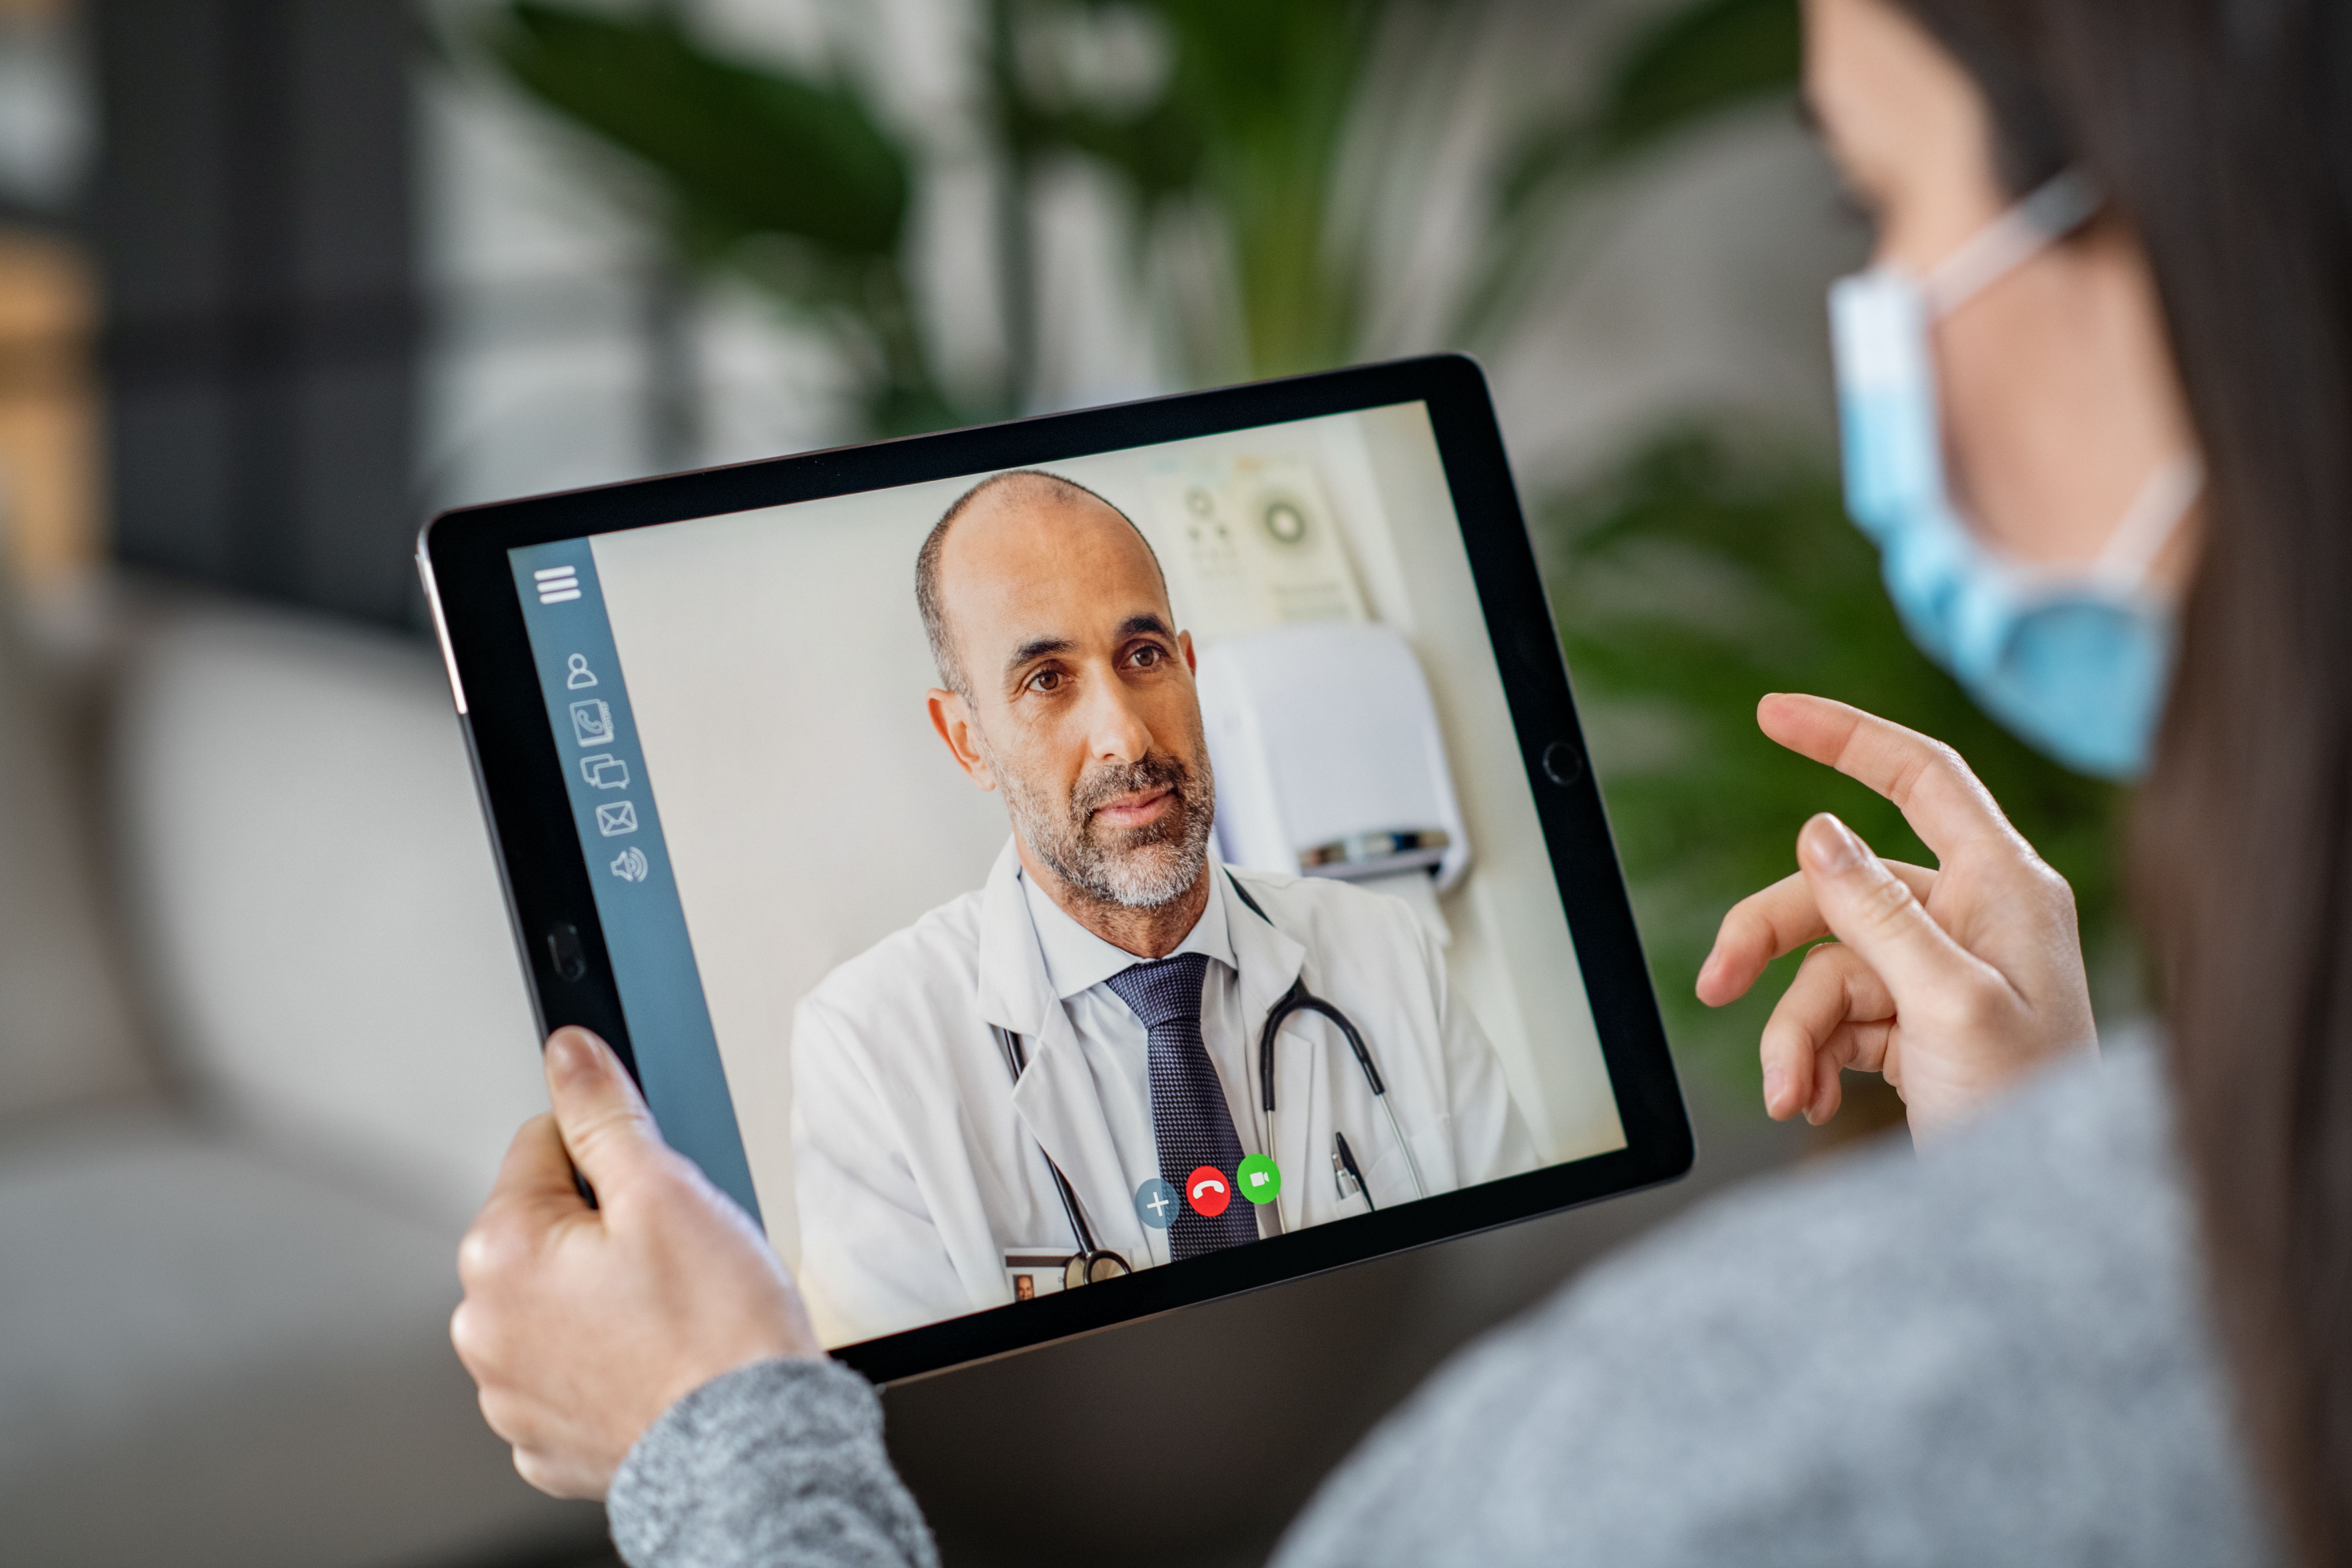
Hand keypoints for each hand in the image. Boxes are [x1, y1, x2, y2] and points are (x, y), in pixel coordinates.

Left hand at [451, 1027, 819, 1497]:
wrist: (754, 1449)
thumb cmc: (718, 1332)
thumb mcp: (666, 1187)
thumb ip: (603, 1111)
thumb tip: (568, 1054)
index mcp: (500, 1254)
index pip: (542, 1147)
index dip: (610, 1156)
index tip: (651, 1190)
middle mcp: (486, 1328)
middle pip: (547, 1228)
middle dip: (604, 1228)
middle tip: (673, 1255)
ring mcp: (512, 1393)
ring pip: (559, 1300)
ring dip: (604, 1295)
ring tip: (672, 1312)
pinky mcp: (548, 1439)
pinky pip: (572, 1369)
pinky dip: (609, 1360)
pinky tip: (656, 1359)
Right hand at [1696, 695, 2096, 1138]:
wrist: (2038, 1223)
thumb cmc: (2026, 1113)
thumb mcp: (1949, 1006)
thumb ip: (1879, 913)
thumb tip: (1820, 830)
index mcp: (2003, 889)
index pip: (1921, 777)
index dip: (1847, 736)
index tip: (1774, 711)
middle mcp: (1972, 921)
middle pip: (1838, 888)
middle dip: (1768, 941)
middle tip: (1713, 984)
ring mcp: (1941, 976)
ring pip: (1825, 966)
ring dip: (1792, 1032)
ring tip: (1789, 1091)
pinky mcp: (1916, 1030)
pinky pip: (1835, 1020)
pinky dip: (1810, 1059)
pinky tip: (1808, 1100)